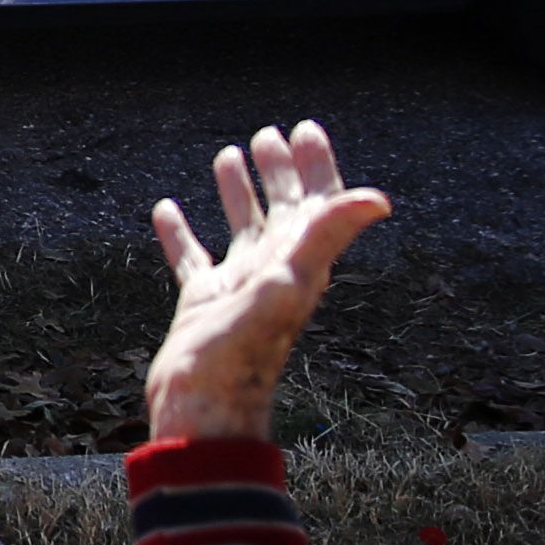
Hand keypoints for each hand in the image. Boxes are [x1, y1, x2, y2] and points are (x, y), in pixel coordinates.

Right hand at [144, 122, 389, 447]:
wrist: (202, 415)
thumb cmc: (240, 361)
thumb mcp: (284, 289)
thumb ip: (326, 240)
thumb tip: (379, 200)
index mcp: (296, 265)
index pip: (316, 206)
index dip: (316, 168)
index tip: (305, 130)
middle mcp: (272, 273)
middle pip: (283, 211)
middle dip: (280, 171)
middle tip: (271, 135)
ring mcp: (236, 289)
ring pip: (241, 229)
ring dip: (238, 193)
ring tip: (228, 155)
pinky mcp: (200, 305)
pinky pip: (192, 259)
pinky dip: (180, 232)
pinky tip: (165, 209)